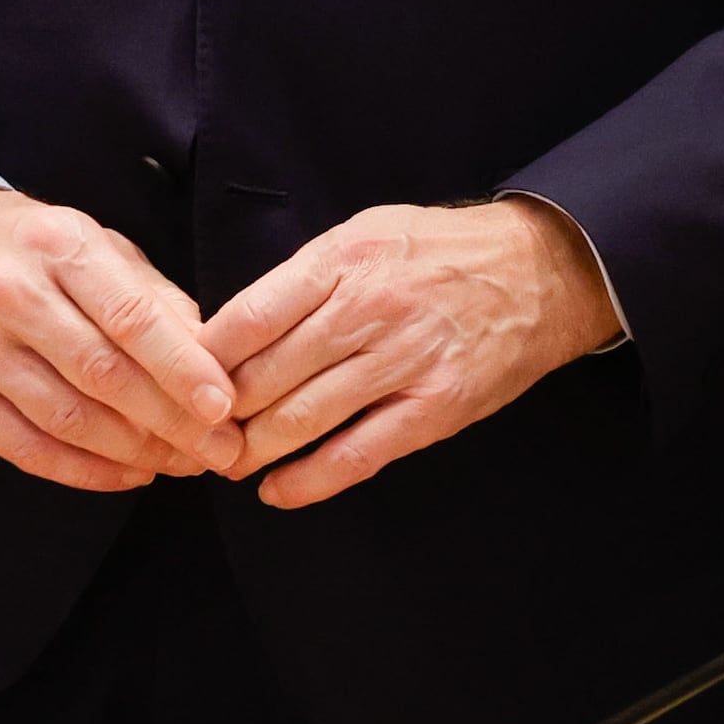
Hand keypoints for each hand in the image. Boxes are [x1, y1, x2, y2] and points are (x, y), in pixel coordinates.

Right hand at [0, 189, 237, 490]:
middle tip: (219, 449)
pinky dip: (80, 469)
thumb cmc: (26, 246)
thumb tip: (211, 353)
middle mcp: (11, 297)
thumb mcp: (94, 243)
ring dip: (131, 452)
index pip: (131, 317)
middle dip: (170, 422)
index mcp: (60, 248)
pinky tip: (125, 474)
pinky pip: (22, 446)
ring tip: (181, 463)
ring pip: (64, 417)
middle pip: (102, 375)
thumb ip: (152, 295)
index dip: (182, 368)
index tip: (224, 407)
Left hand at [202, 198, 620, 509]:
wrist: (545, 270)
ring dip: (252, 451)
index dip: (200, 363)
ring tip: (229, 461)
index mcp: (345, 260)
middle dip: (217, 417)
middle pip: (263, 378)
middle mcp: (371, 308)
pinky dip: (309, 480)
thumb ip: (304, 280)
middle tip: (194, 436)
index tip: (177, 385)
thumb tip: (231, 333)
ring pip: (300, 419)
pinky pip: (357, 453)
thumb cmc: (442, 252)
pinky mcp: (436, 404)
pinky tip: (279, 490)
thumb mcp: (367, 234)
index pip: (245, 320)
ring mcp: (406, 359)